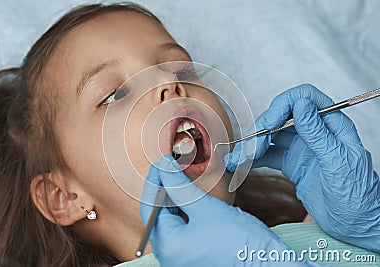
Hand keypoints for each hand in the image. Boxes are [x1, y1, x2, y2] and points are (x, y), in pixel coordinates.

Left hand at [140, 156, 320, 265]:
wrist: (270, 266)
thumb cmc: (241, 242)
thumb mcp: (207, 208)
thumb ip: (180, 187)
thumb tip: (165, 168)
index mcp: (168, 247)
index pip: (150, 207)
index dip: (155, 181)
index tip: (161, 163)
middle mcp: (170, 257)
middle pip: (158, 216)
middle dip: (164, 190)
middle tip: (172, 169)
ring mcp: (181, 259)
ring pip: (169, 222)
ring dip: (173, 200)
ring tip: (180, 180)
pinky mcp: (193, 258)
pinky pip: (181, 231)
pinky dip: (183, 213)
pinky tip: (190, 199)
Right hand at [224, 84, 379, 251]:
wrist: (355, 225)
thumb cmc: (358, 197)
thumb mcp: (338, 161)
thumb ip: (318, 133)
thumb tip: (301, 105)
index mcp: (332, 125)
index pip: (305, 99)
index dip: (284, 105)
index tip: (269, 123)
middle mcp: (315, 132)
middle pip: (281, 118)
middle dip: (262, 131)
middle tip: (250, 150)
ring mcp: (302, 148)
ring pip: (271, 136)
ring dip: (252, 146)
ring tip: (237, 159)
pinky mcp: (292, 163)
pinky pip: (269, 155)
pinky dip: (254, 159)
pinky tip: (242, 164)